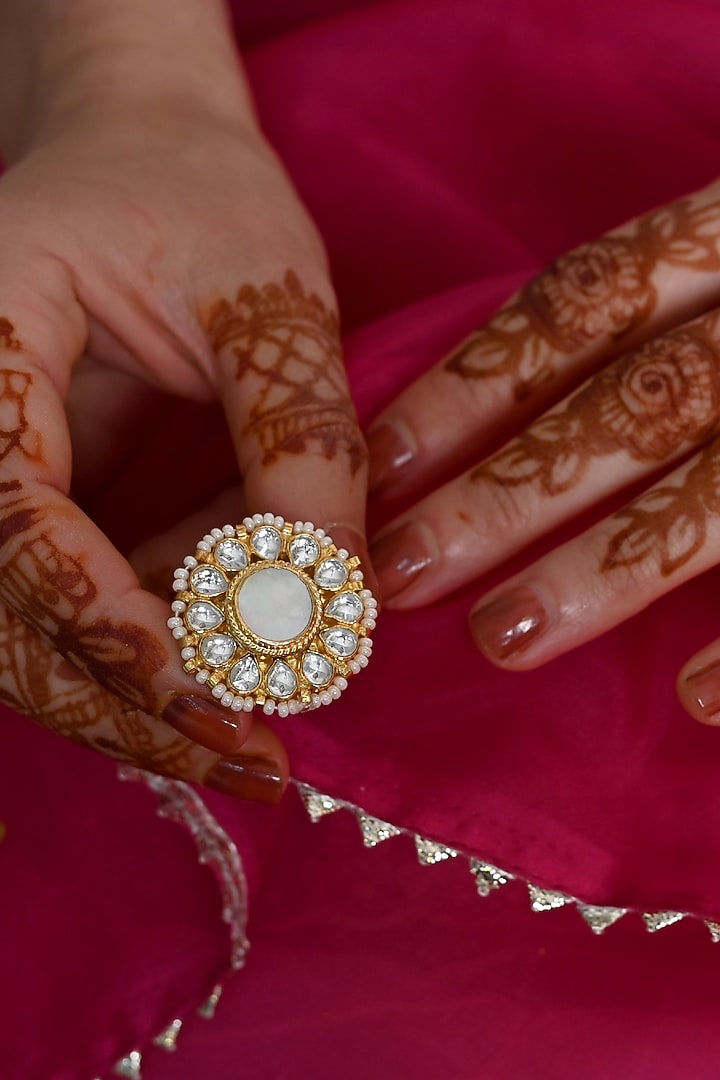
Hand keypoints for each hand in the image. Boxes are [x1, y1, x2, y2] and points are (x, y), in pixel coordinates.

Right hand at [0, 4, 366, 793]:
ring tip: (254, 743)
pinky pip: (83, 603)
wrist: (152, 158)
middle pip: (7, 619)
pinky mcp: (45, 505)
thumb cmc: (196, 195)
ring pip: (36, 634)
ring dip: (141, 698)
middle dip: (125, 705)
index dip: (113, 625)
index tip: (223, 690)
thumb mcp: (264, 297)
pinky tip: (238, 666)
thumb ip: (294, 440)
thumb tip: (327, 608)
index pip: (12, 528)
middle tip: (247, 762)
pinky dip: (156, 648)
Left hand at [367, 180, 719, 723]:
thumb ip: (647, 337)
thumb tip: (487, 449)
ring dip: (606, 572)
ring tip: (504, 640)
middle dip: (509, 495)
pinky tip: (702, 703)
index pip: (582, 305)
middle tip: (402, 573)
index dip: (473, 385)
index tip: (381, 463)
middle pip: (632, 404)